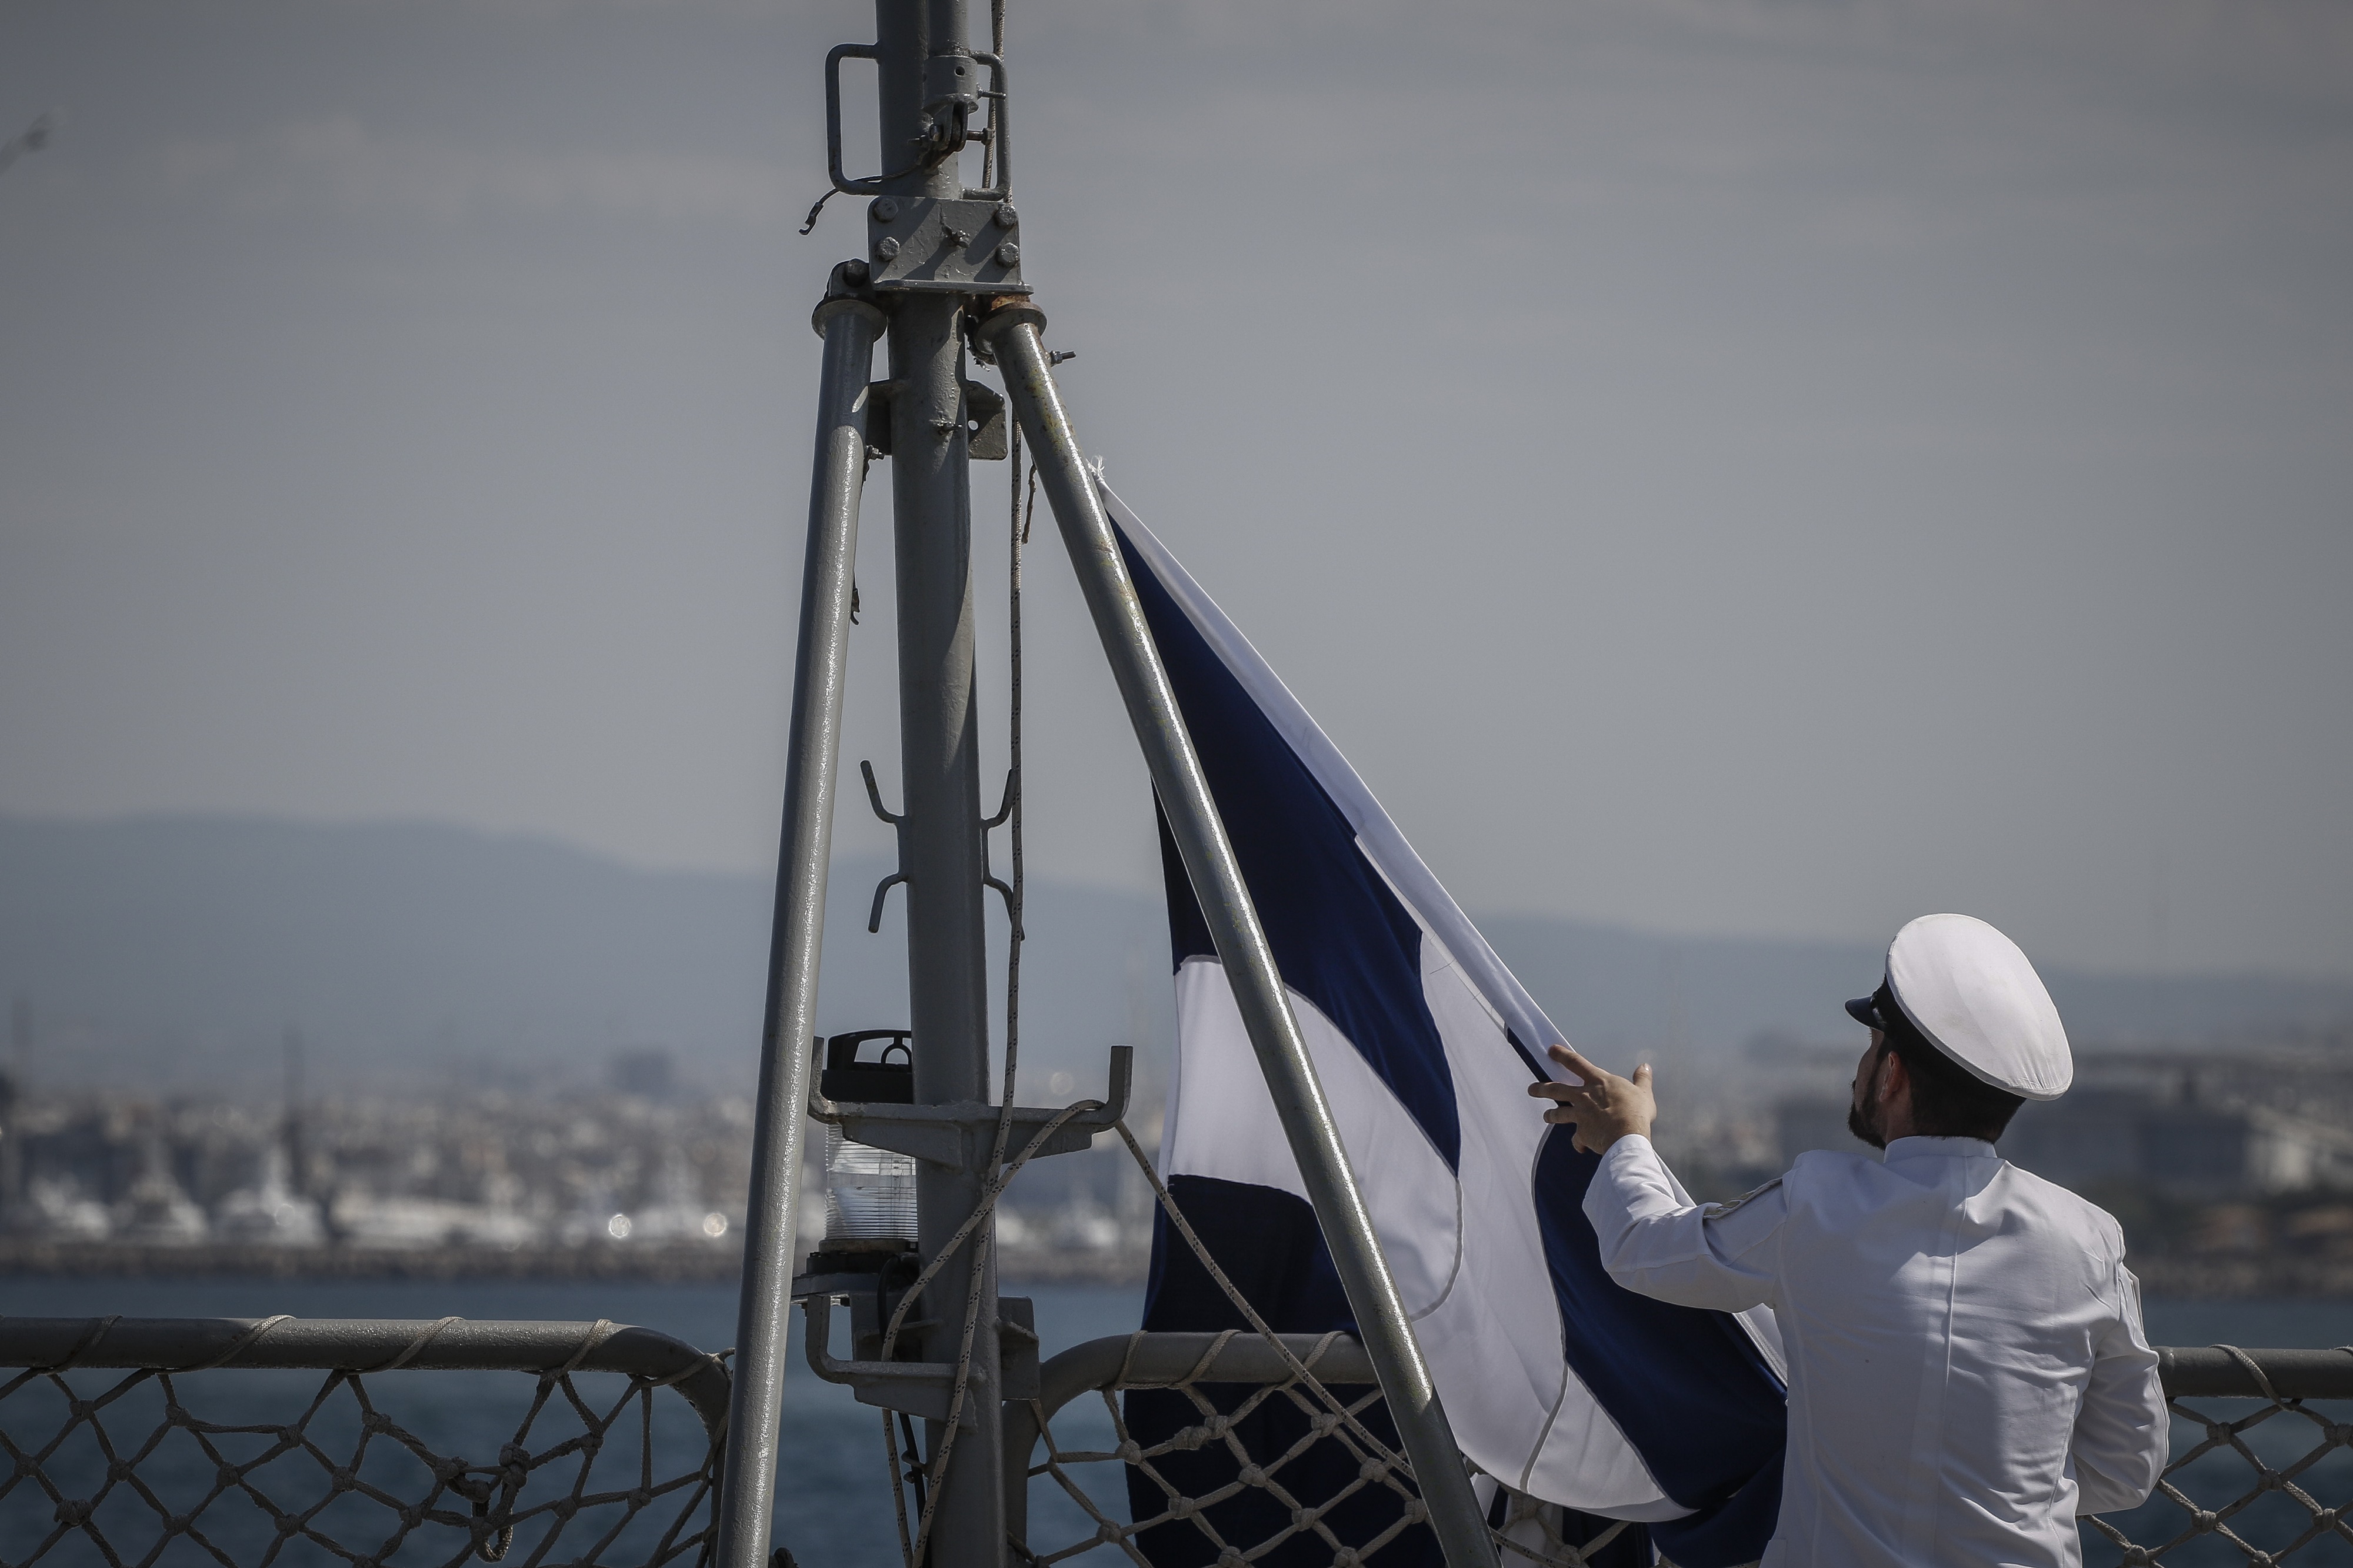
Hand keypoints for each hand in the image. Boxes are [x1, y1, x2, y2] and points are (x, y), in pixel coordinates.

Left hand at [1526, 1044, 1655, 1154]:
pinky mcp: (1581, 1133)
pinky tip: (1580, 1147)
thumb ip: (1642, 1079)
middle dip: (1541, 1088)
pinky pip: (1576, 1140)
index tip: (1551, 1050)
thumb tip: (1645, 1067)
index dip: (1562, 1055)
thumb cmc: (1635, 1112)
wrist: (1627, 1136)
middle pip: (1556, 1089)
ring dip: (1551, 1115)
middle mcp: (1584, 1096)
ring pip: (1558, 1114)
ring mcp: (1580, 1115)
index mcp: (1599, 1082)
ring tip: (1546, 1116)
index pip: (1576, 1063)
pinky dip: (1578, 1143)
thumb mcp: (1643, 1092)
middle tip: (1531, 1089)